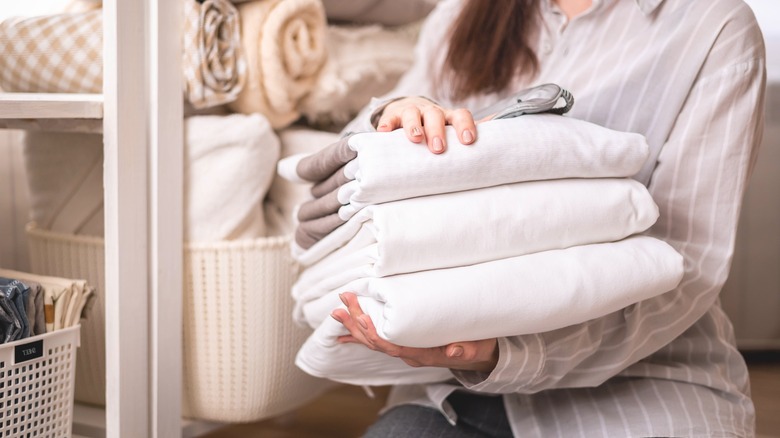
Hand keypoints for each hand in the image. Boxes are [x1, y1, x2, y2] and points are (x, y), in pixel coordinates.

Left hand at [331, 292, 498, 372]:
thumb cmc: (475, 348)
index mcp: (421, 355)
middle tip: (340, 305)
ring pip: (374, 340)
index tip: (360, 317)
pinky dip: (362, 332)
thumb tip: (453, 350)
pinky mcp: (405, 343)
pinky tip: (346, 329)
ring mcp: (405, 350)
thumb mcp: (474, 348)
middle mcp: (409, 354)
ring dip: (355, 325)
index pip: (391, 346)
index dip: (374, 333)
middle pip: (376, 341)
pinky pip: (379, 339)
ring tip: (338, 310)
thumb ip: (464, 349)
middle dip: (356, 324)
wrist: (478, 356)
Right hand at [375, 97, 476, 153]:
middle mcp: (431, 112)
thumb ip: (468, 130)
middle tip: (439, 148)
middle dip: (437, 131)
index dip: (465, 126)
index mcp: (448, 116)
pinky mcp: (392, 117)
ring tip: (415, 138)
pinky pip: (388, 119)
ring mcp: (411, 112)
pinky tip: (383, 132)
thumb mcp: (451, 128)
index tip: (468, 141)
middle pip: (435, 115)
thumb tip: (499, 129)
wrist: (406, 111)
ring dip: (414, 125)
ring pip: (412, 113)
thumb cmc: (433, 126)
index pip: (461, 115)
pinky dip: (386, 125)